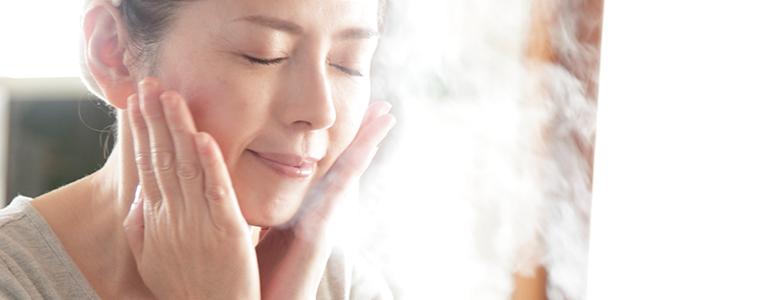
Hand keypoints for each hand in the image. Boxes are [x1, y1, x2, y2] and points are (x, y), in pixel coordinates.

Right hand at [122, 78, 259, 299]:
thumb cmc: (183, 290)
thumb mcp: (151, 259)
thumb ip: (141, 227)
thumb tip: (136, 197)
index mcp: (157, 221)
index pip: (148, 167)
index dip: (143, 132)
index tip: (138, 102)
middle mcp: (173, 218)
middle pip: (163, 160)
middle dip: (155, 120)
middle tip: (150, 84)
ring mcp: (198, 225)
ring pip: (186, 169)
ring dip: (178, 130)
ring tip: (171, 96)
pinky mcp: (228, 234)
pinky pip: (217, 194)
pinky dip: (210, 164)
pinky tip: (203, 137)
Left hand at [256, 101, 394, 298]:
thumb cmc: (252, 278)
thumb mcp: (253, 232)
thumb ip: (257, 211)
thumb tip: (242, 190)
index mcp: (301, 211)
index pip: (322, 169)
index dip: (339, 143)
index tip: (353, 116)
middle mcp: (317, 215)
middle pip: (343, 167)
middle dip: (363, 137)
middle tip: (385, 108)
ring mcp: (322, 224)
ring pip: (348, 174)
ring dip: (368, 145)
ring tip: (387, 118)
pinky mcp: (318, 235)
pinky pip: (337, 194)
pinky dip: (352, 167)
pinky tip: (368, 146)